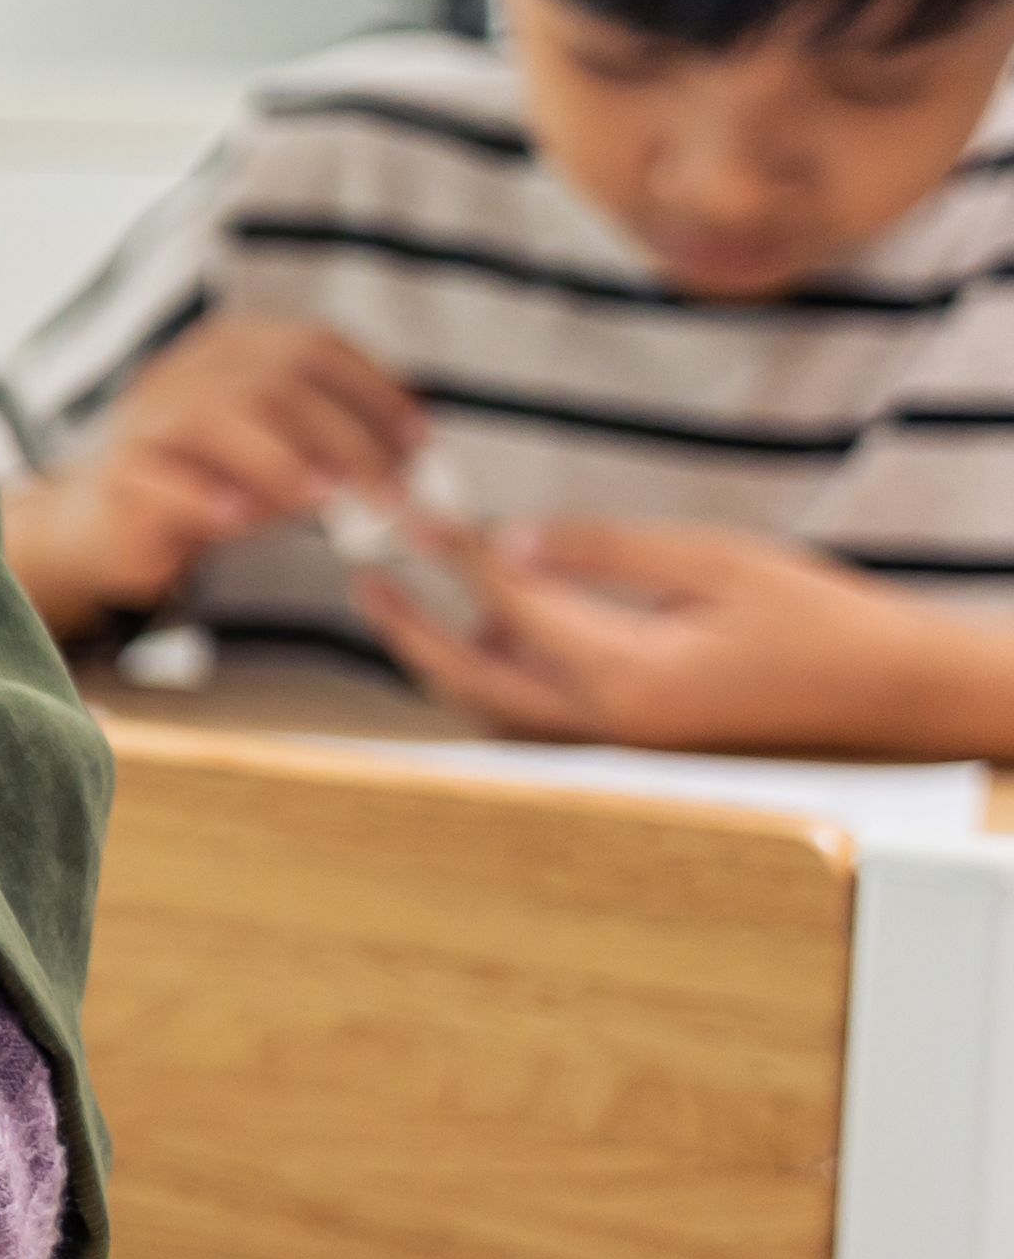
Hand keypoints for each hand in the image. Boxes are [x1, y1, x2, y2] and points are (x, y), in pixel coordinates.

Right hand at [4, 312, 426, 630]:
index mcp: (231, 349)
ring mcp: (146, 417)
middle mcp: (185, 371)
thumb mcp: (283, 455)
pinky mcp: (117, 471)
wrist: (104, 521)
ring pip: (217, 415)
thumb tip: (412, 462)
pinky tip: (237, 519)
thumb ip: (336, 447)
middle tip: (394, 497)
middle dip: (348, 439)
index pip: (314, 345)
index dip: (376, 389)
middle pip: (276, 381)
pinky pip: (160, 475)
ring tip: (328, 503)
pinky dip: (202, 495)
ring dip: (281, 461)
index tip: (421, 443)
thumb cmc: (213, 483)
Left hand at [361, 516, 1009, 757]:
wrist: (891, 690)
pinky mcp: (634, 745)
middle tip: (367, 573)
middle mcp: (608, 724)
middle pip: (472, 678)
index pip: (507, 606)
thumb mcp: (711, 560)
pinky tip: (490, 631)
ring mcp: (619, 744)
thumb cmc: (817, 620)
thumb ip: (604, 552)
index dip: (451, 554)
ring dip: (445, 657)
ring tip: (405, 597)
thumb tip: (510, 544)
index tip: (408, 513)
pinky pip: (534, 719)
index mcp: (628, 674)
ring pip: (495, 708)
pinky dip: (495, 678)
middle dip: (409, 627)